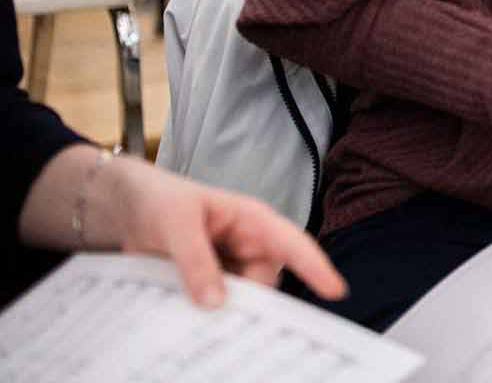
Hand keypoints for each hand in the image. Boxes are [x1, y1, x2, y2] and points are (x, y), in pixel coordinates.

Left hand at [105, 158, 346, 307]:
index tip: (336, 291)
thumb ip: (195, 260)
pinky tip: (186, 314)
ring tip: (191, 310)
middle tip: (221, 319)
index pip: (292, 243)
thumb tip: (215, 302)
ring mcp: (229, 268)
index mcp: (253, 221)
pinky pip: (218, 307)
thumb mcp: (176, 223)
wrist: (125, 210)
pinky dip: (206, 315)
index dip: (316, 266)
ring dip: (224, 311)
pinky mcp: (209, 285)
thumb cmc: (159, 201)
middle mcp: (248, 247)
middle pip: (266, 284)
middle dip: (250, 303)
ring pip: (242, 300)